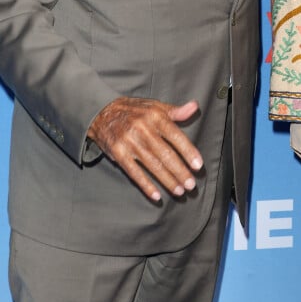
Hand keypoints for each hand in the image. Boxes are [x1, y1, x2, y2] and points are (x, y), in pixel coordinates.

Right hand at [88, 96, 202, 201]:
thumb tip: (194, 107)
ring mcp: (129, 142)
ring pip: (152, 165)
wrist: (101, 112)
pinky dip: (146, 185)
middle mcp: (142, 129)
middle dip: (180, 171)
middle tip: (191, 184)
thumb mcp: (155, 106)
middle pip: (165, 154)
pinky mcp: (118, 154)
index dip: (188, 152)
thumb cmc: (134, 110)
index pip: (175, 136)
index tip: (198, 165)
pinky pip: (134, 172)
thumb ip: (176, 111)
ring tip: (179, 191)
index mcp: (154, 116)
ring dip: (167, 180)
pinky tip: (156, 195)